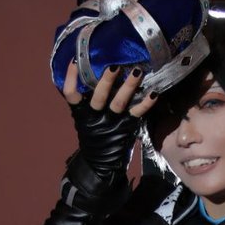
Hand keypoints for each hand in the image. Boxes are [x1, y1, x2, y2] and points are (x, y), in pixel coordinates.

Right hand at [63, 62, 156, 177]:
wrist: (100, 164)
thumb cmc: (93, 135)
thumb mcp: (83, 119)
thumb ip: (84, 100)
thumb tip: (88, 70)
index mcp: (82, 112)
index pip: (71, 94)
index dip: (71, 78)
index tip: (75, 61)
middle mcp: (95, 116)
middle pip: (99, 96)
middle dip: (107, 81)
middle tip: (115, 66)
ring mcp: (112, 122)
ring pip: (119, 102)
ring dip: (129, 86)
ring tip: (137, 72)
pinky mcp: (127, 126)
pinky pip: (137, 113)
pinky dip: (146, 104)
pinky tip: (154, 94)